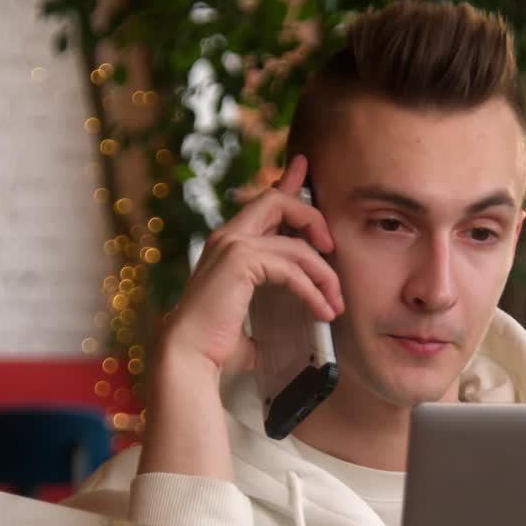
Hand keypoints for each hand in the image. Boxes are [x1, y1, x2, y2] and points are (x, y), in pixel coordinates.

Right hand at [138, 155, 343, 482]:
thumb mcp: (254, 318)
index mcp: (229, 245)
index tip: (304, 167)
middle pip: (278, 200)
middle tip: (332, 246)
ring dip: (324, 272)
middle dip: (313, 216)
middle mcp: (228, 237)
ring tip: (336, 301)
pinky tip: (324, 310)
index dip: (288, 183)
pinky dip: (314, 289)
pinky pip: (293, 267)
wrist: (190, 358)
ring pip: (295, 241)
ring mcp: (232, 245)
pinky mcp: (240, 261)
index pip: (263, 202)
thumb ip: (273, 308)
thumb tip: (302, 321)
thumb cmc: (216, 346)